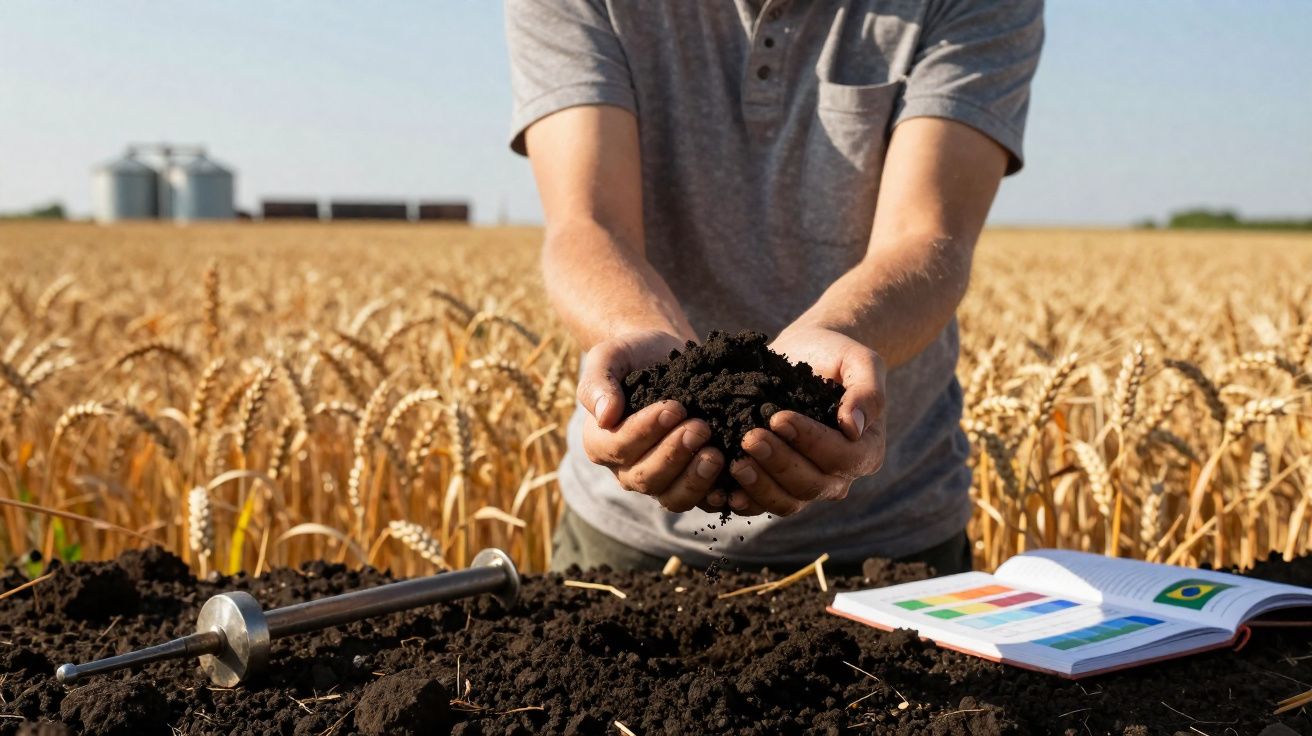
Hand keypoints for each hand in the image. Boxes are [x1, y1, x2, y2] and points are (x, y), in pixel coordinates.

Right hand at [578, 329, 727, 512]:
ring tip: (716, 455)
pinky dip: (713, 496)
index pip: (620, 446)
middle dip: (674, 454)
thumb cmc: (632, 356)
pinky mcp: (687, 483)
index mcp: (601, 443)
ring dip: (694, 480)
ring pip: (671, 497)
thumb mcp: (608, 358)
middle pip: (646, 477)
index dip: (646, 431)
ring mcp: (658, 481)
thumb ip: (598, 383)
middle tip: (700, 428)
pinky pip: (698, 500)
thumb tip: (605, 416)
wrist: (664, 356)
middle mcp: (626, 470)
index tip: (674, 407)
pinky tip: (730, 484)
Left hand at [727, 326, 885, 515]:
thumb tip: (853, 428)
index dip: (811, 442)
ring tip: (736, 463)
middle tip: (750, 438)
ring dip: (760, 486)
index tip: (779, 418)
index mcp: (865, 452)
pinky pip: (762, 505)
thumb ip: (868, 392)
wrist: (806, 354)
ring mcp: (807, 485)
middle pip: (812, 485)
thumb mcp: (859, 362)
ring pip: (787, 502)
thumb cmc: (836, 356)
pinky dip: (744, 501)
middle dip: (779, 464)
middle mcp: (838, 477)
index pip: (841, 458)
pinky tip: (724, 489)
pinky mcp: (777, 486)